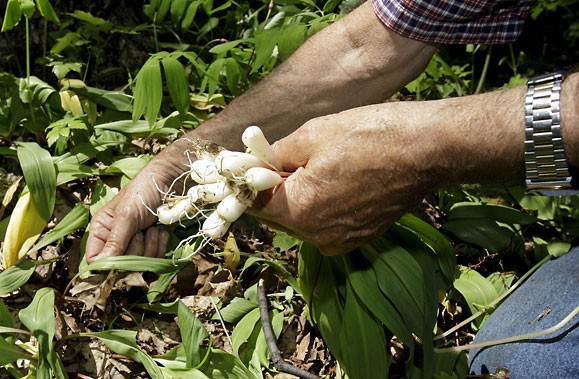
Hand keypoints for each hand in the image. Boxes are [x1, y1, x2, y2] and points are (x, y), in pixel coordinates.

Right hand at [85, 146, 186, 261]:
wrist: (171, 183)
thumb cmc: (143, 192)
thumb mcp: (126, 215)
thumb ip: (115, 241)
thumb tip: (101, 267)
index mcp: (101, 231)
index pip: (95, 260)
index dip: (106, 265)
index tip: (120, 260)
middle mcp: (115, 240)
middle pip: (119, 265)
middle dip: (134, 251)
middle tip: (140, 232)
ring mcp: (135, 244)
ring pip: (139, 264)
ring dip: (149, 247)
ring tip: (152, 228)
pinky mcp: (152, 245)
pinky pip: (154, 259)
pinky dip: (160, 247)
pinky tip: (161, 231)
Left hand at [249, 103, 437, 255]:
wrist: (429, 149)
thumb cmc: (371, 135)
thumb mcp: (312, 134)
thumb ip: (274, 154)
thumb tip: (257, 162)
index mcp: (302, 212)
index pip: (254, 204)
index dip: (248, 182)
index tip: (247, 164)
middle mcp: (319, 236)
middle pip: (277, 216)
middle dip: (272, 190)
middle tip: (278, 159)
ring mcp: (342, 240)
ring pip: (302, 221)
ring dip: (297, 198)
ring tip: (311, 165)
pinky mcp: (360, 237)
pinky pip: (325, 224)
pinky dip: (320, 205)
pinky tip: (334, 178)